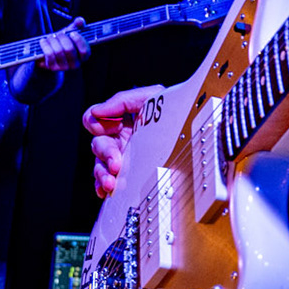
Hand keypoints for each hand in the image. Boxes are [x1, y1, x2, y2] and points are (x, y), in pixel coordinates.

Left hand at [37, 18, 89, 72]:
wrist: (49, 51)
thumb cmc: (63, 41)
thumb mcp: (71, 32)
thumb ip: (77, 25)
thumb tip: (80, 21)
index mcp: (83, 56)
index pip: (85, 51)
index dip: (78, 41)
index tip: (72, 33)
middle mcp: (75, 64)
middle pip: (69, 49)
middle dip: (62, 38)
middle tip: (58, 34)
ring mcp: (64, 67)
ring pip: (58, 51)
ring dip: (52, 41)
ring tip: (50, 37)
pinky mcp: (52, 67)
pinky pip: (49, 55)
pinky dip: (45, 46)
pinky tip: (43, 41)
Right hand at [82, 84, 165, 198]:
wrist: (195, 129)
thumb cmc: (175, 109)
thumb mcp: (150, 96)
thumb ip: (122, 100)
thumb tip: (96, 111)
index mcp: (121, 119)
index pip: (93, 120)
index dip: (94, 123)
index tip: (106, 128)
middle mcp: (119, 138)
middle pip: (97, 145)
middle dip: (105, 154)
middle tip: (116, 164)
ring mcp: (123, 157)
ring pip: (100, 166)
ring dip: (102, 174)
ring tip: (111, 183)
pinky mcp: (129, 174)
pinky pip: (108, 181)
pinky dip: (103, 186)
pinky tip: (106, 191)